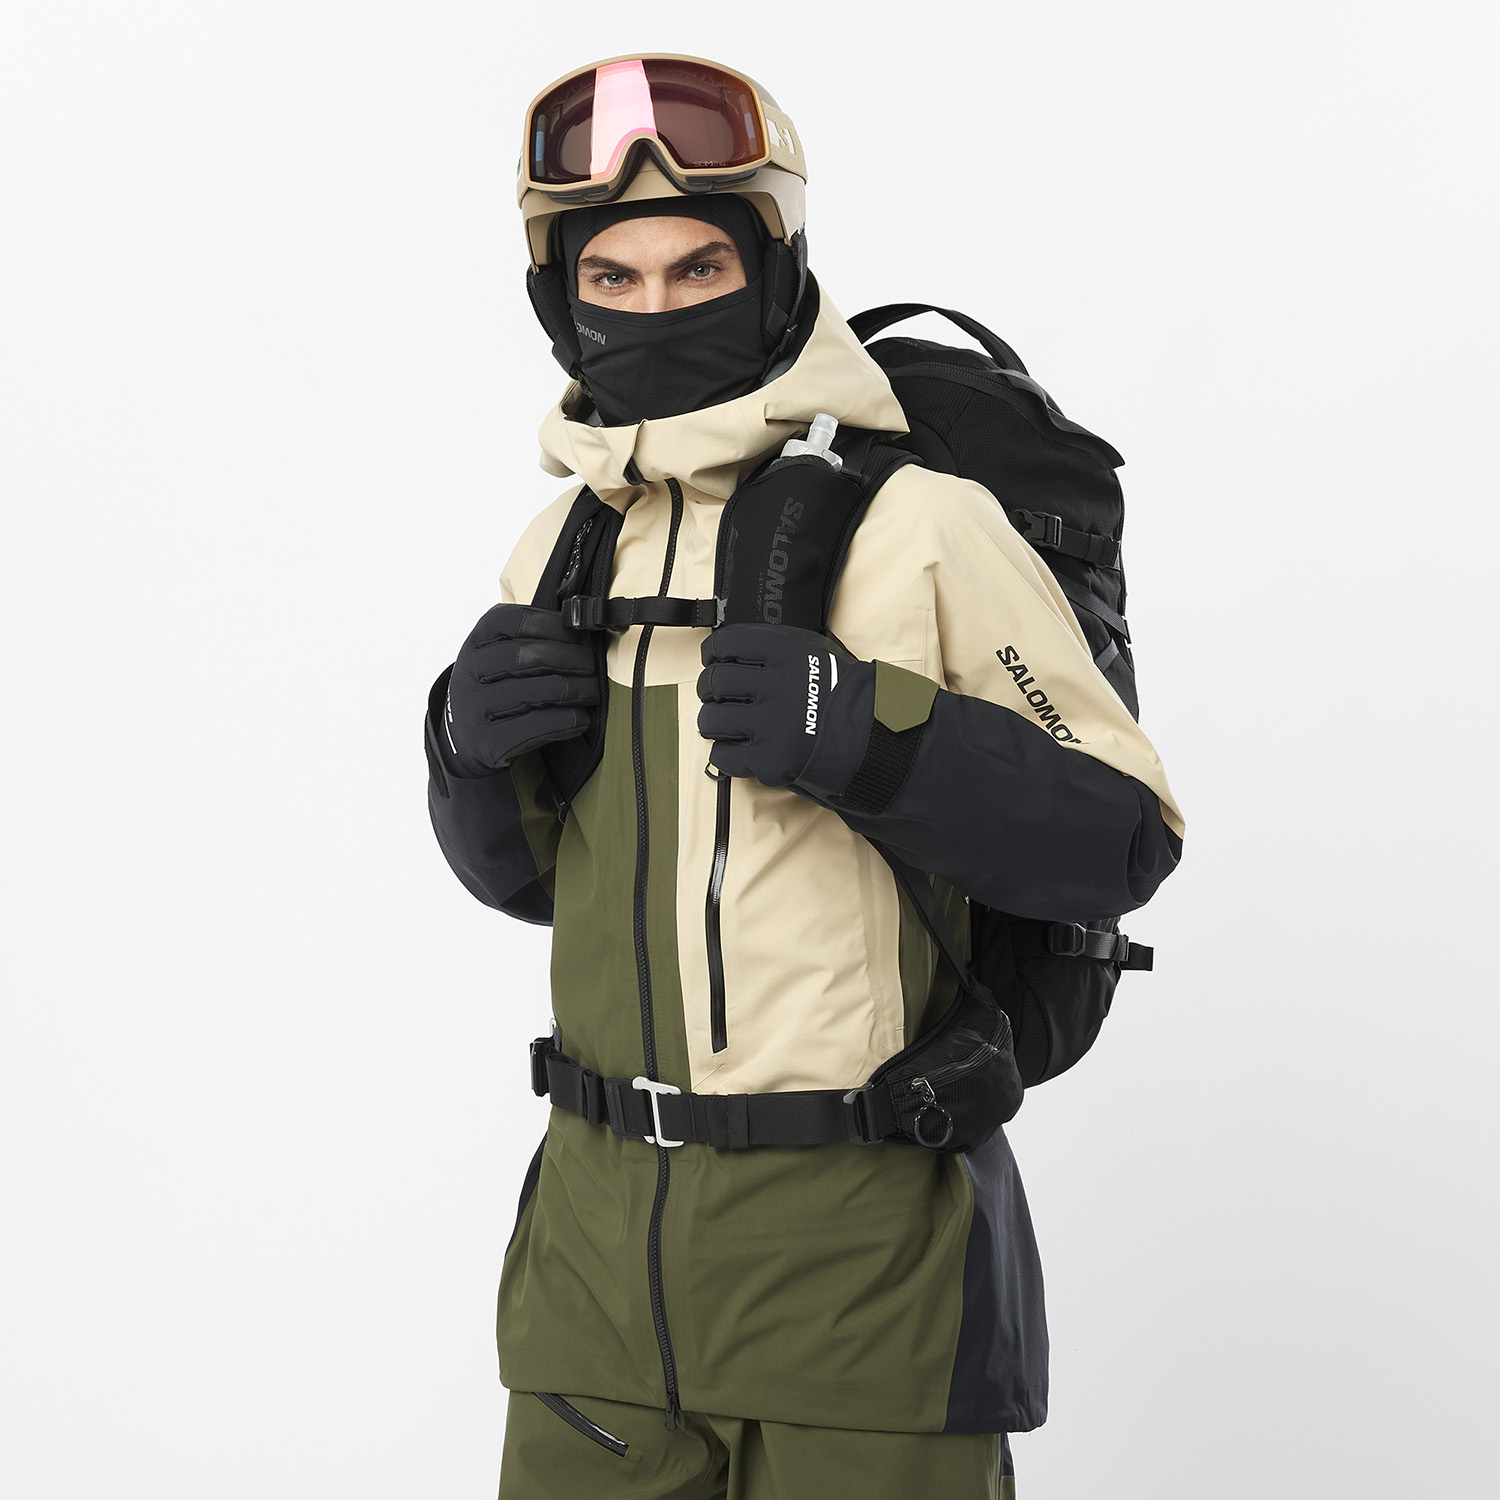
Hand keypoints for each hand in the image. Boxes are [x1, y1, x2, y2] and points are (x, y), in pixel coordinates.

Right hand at [443, 604, 597, 775]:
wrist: (464, 737)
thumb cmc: (495, 687)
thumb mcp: (498, 655)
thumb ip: (530, 638)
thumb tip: (582, 629)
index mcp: (476, 641)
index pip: (518, 622)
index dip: (555, 626)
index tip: (578, 635)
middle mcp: (470, 672)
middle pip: (529, 656)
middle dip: (571, 658)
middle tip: (592, 665)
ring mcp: (476, 708)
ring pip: (537, 693)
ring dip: (577, 690)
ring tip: (591, 691)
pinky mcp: (489, 741)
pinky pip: (538, 727)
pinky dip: (568, 720)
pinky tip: (580, 718)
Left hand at [696, 623, 873, 795]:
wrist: (871, 737)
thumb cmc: (842, 693)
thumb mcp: (816, 651)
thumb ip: (776, 646)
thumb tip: (733, 647)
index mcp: (785, 652)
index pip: (725, 644)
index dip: (712, 653)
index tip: (713, 661)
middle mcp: (776, 685)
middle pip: (715, 682)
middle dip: (708, 689)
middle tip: (714, 695)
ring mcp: (771, 725)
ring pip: (711, 721)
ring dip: (710, 722)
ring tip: (721, 724)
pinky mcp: (769, 759)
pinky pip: (723, 757)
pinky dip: (723, 754)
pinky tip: (736, 749)